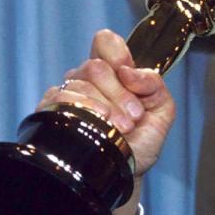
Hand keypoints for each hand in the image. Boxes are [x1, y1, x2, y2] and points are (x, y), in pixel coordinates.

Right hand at [38, 29, 176, 214]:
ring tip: (121, 128)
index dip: (116, 52)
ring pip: (82, 82)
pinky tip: (100, 124)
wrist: (125, 171)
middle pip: (96, 65)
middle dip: (120, 93)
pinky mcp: (53, 110)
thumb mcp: (161, 111)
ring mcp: (70, 93)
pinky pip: (63, 97)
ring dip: (108, 106)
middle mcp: (89, 79)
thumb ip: (155, 85)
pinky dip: (86, 109)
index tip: (128, 75)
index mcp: (115, 72)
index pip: (105, 43)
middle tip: (133, 116)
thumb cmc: (140, 141)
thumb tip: (131, 71)